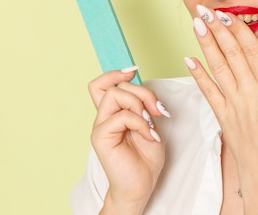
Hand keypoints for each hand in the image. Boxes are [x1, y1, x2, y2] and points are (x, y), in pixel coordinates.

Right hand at [88, 68, 167, 213]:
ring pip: (115, 95)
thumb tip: (139, 85)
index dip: (116, 73)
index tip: (134, 71)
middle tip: (156, 110)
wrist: (141, 186)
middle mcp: (104, 117)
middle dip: (141, 92)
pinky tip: (148, 135)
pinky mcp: (101, 137)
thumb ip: (142, 105)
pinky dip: (140, 123)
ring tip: (150, 122)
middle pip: (114, 86)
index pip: (102, 84)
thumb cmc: (145, 158)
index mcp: (113, 113)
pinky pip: (122, 117)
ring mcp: (100, 126)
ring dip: (139, 104)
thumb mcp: (149, 123)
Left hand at [184, 6, 257, 206]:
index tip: (227, 13)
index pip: (253, 51)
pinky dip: (198, 75)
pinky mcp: (223, 116)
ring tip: (196, 24)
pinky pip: (208, 92)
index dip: (239, 31)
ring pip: (218, 68)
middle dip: (217, 30)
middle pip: (232, 54)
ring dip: (206, 45)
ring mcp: (234, 103)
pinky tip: (189, 60)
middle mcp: (250, 91)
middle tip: (205, 8)